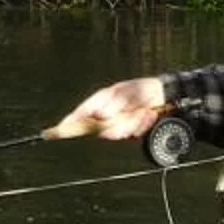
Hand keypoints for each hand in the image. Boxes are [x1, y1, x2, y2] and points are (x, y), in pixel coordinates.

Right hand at [47, 76, 166, 141]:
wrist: (162, 94)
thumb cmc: (140, 89)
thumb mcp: (125, 93)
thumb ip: (112, 105)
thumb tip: (100, 116)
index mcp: (100, 102)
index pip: (81, 113)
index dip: (70, 122)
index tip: (61, 128)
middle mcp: (107, 114)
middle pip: (102, 129)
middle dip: (118, 125)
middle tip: (134, 114)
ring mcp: (118, 123)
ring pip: (118, 133)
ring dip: (133, 123)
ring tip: (143, 112)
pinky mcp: (130, 130)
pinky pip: (132, 134)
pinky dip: (141, 125)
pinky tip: (148, 115)